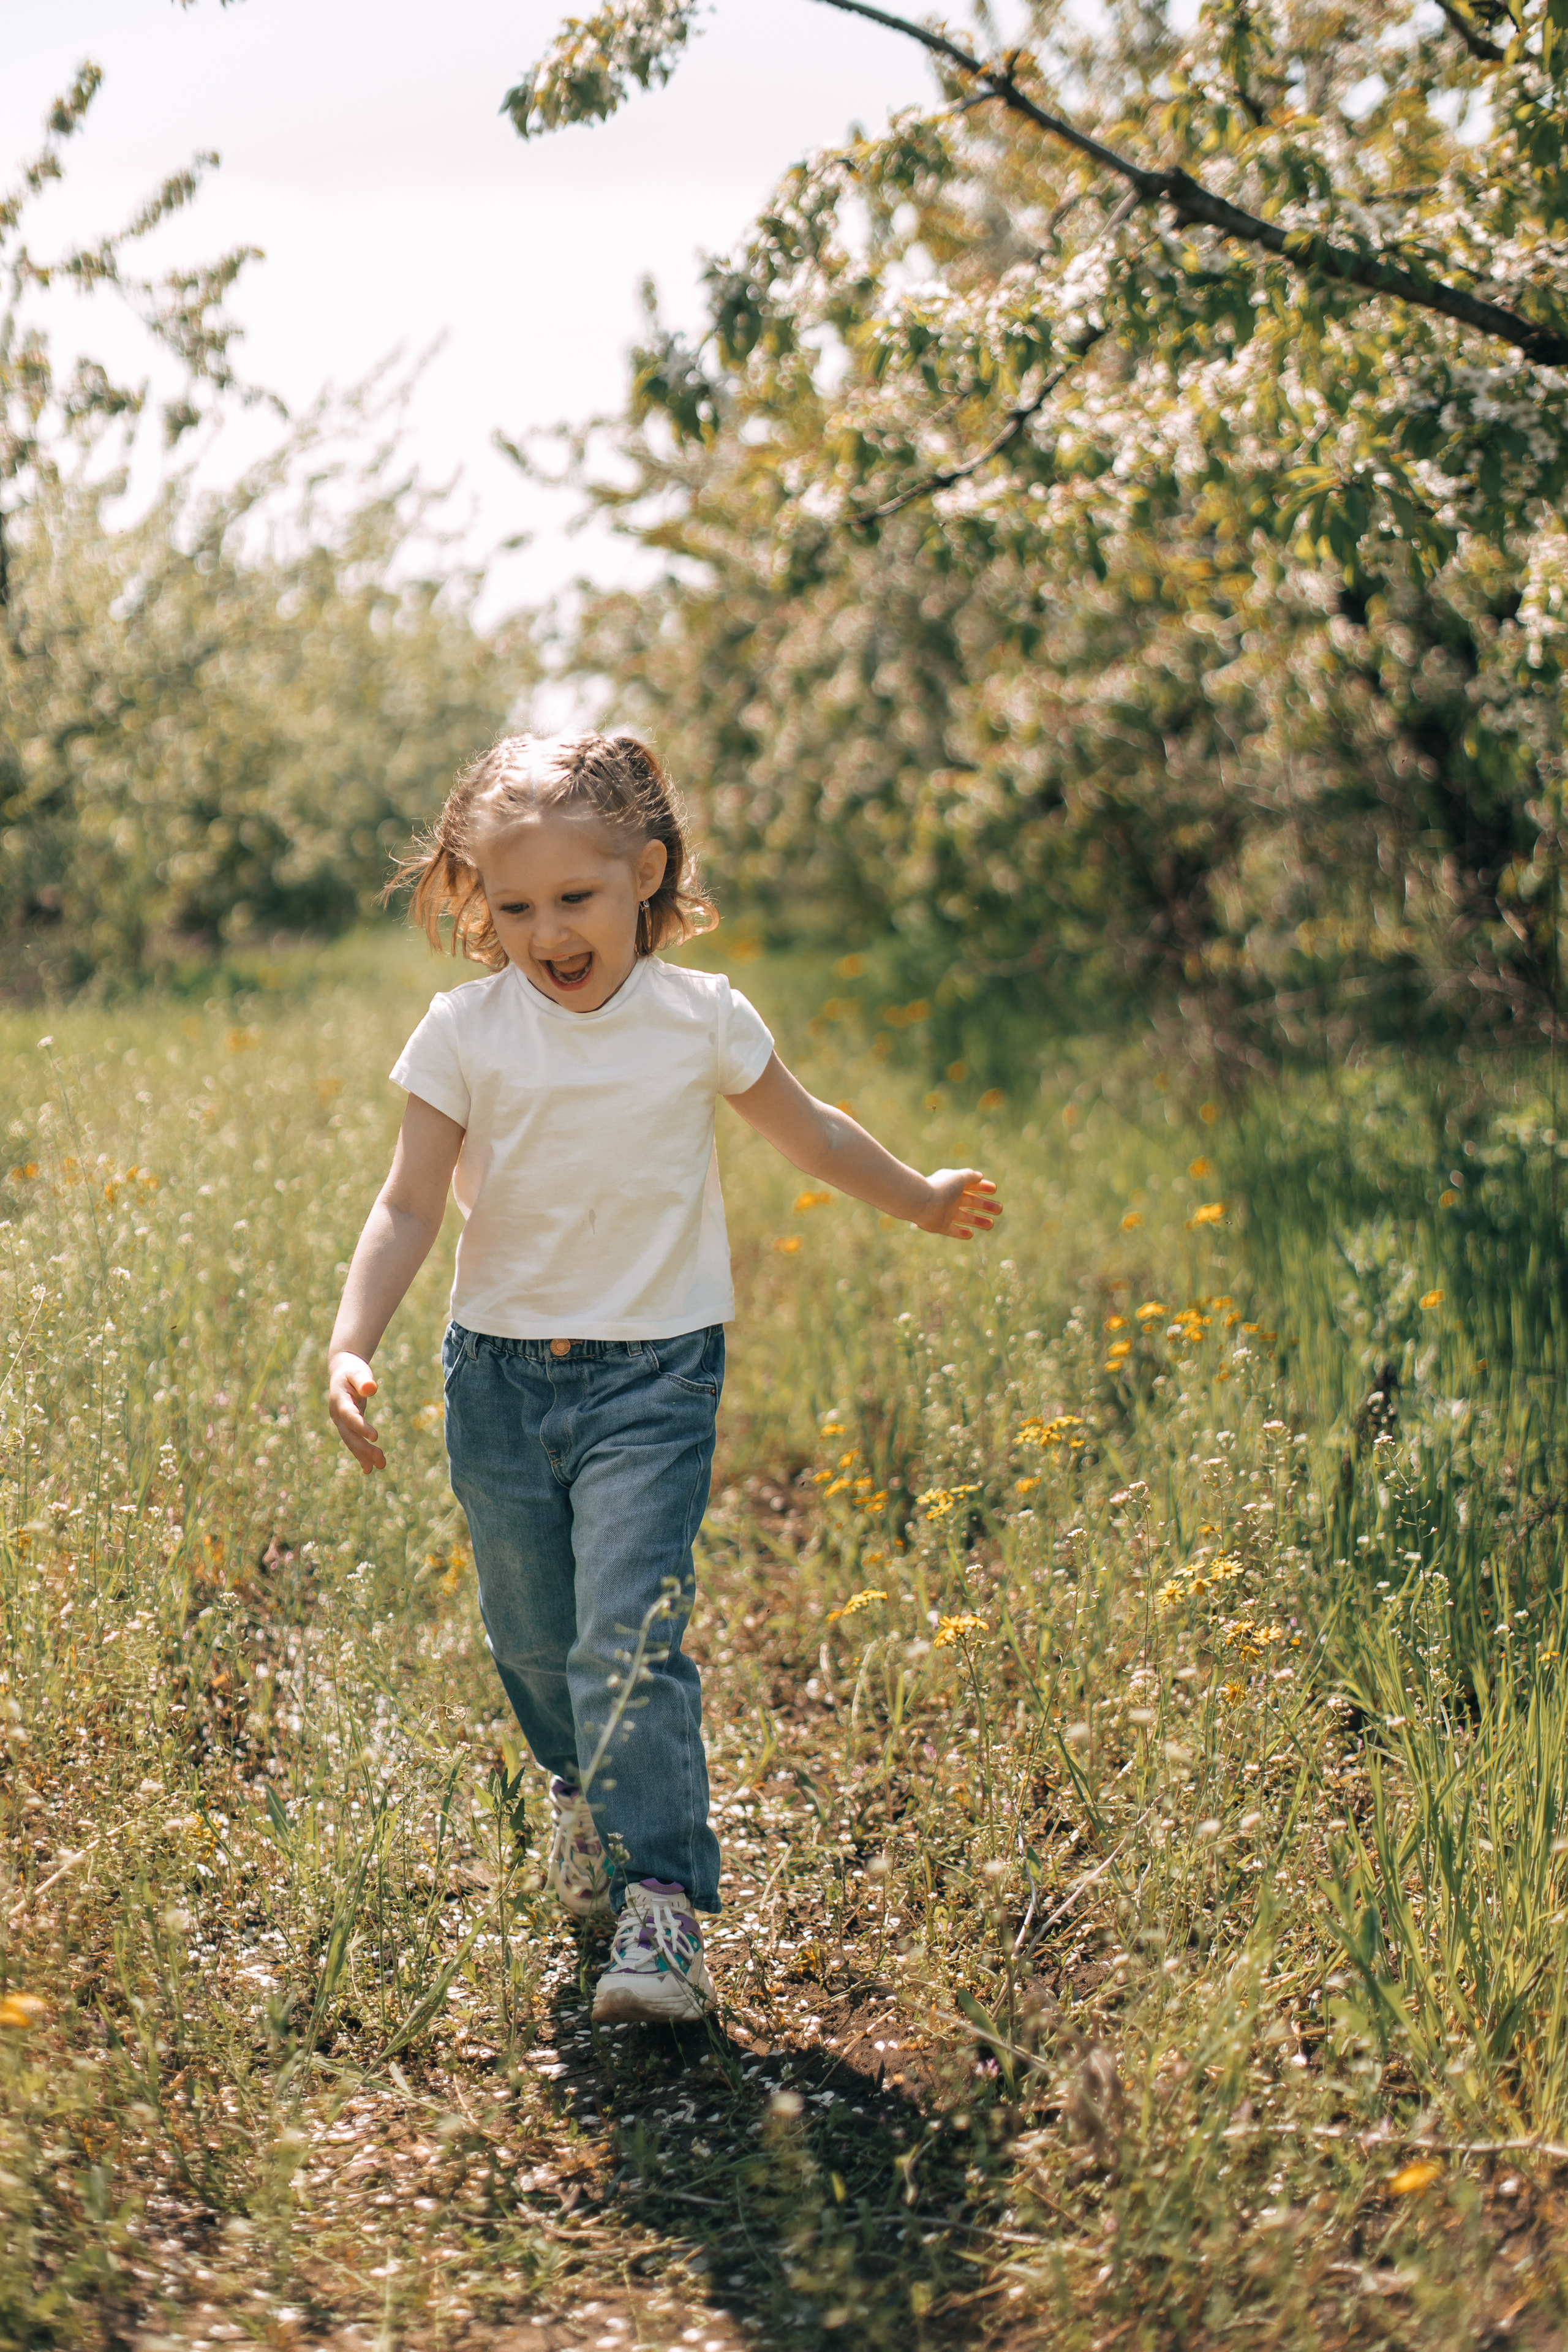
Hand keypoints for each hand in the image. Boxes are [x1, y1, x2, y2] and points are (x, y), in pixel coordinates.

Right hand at [328, 1351, 384, 1471]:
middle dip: (364, 1448)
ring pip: (352, 1442)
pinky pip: (353, 1443)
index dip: (361, 1427)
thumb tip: (371, 1388)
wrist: (342, 1373)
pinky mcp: (348, 1427)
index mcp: (340, 1400)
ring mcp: (341, 1423)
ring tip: (381, 1466)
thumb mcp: (358, 1372)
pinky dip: (361, 1456)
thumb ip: (363, 1380)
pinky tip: (369, 1469)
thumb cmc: (353, 1370)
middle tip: (381, 1459)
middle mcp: (337, 1415)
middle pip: (350, 1435)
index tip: (375, 1437)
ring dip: (365, 1456)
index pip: (350, 1416)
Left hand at [915, 1169, 1003, 1239]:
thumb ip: (970, 1176)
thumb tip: (980, 1176)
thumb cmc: (941, 1187)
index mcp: (953, 1186)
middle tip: (999, 1209)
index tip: (994, 1189)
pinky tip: (971, 1233)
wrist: (921, 1202)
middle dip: (985, 1206)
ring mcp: (945, 1213)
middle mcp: (949, 1199)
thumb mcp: (959, 1178)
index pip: (971, 1186)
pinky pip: (952, 1231)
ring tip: (991, 1224)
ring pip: (965, 1218)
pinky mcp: (940, 1226)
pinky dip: (961, 1233)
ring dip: (978, 1221)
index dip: (983, 1187)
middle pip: (971, 1203)